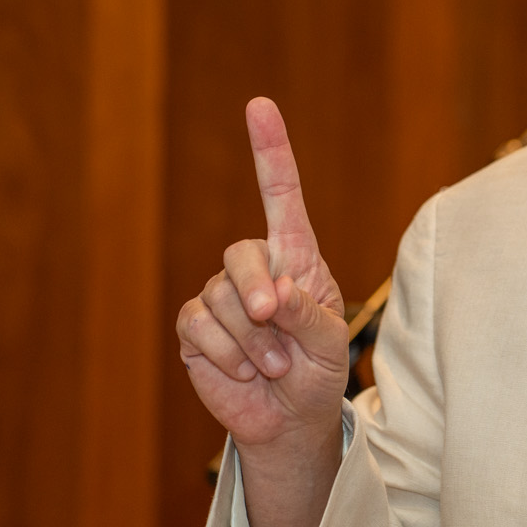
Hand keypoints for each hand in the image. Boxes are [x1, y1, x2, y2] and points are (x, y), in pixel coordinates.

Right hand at [177, 98, 348, 526]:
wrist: (290, 420)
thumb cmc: (319, 374)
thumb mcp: (330, 345)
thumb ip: (309, 315)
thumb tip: (272, 294)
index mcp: (297, 257)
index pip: (281, 194)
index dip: (269, 150)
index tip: (259, 106)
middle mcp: (256, 268)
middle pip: (241, 252)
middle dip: (256, 290)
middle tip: (273, 320)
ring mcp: (221, 297)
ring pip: (220, 299)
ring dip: (252, 341)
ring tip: (275, 366)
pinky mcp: (195, 329)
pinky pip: (198, 328)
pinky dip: (227, 355)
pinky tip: (246, 372)